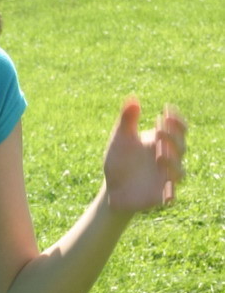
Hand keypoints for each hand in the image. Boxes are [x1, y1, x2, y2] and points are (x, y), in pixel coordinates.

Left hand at [103, 98, 186, 212]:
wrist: (112, 189)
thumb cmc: (119, 161)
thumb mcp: (120, 139)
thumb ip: (127, 120)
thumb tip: (132, 98)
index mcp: (160, 141)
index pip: (177, 128)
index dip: (176, 119)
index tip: (166, 111)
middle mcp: (168, 158)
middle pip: (181, 146)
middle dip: (173, 137)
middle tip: (159, 130)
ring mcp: (166, 177)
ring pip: (179, 171)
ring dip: (173, 162)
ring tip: (159, 156)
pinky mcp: (162, 194)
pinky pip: (171, 194)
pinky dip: (171, 193)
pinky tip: (167, 194)